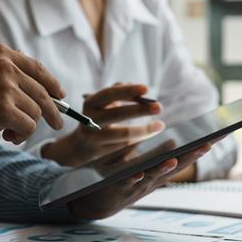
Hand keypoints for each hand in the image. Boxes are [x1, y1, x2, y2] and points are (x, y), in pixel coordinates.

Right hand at [0, 44, 64, 143]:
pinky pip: (28, 126)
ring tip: (11, 133)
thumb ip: (3, 72)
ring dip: (27, 127)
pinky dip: (22, 135)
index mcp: (1, 54)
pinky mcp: (5, 110)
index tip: (60, 94)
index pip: (37, 68)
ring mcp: (7, 88)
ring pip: (36, 113)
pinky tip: (9, 137)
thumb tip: (34, 90)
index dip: (52, 83)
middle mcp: (7, 68)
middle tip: (57, 124)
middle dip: (54, 112)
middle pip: (43, 93)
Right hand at [43, 83, 163, 166]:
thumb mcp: (104, 102)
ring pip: (122, 134)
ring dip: (144, 130)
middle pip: (116, 114)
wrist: (81, 145)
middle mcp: (90, 120)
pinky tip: (151, 134)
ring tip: (160, 125)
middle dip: (139, 110)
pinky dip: (139, 139)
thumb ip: (120, 92)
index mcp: (90, 103)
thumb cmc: (99, 117)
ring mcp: (94, 138)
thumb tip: (141, 91)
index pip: (109, 94)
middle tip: (159, 107)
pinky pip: (125, 146)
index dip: (127, 91)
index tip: (146, 88)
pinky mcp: (102, 153)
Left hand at [68, 144, 211, 219]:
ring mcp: (137, 186)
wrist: (95, 202)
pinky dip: (134, 179)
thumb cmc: (119, 180)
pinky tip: (140, 173)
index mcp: (158, 171)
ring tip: (176, 158)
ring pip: (154, 176)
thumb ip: (154, 153)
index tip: (216, 135)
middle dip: (191, 156)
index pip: (183, 156)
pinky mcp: (118, 189)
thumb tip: (172, 137)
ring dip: (165, 169)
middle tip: (209, 143)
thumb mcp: (140, 164)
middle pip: (175, 166)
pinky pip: (127, 183)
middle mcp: (152, 180)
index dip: (198, 147)